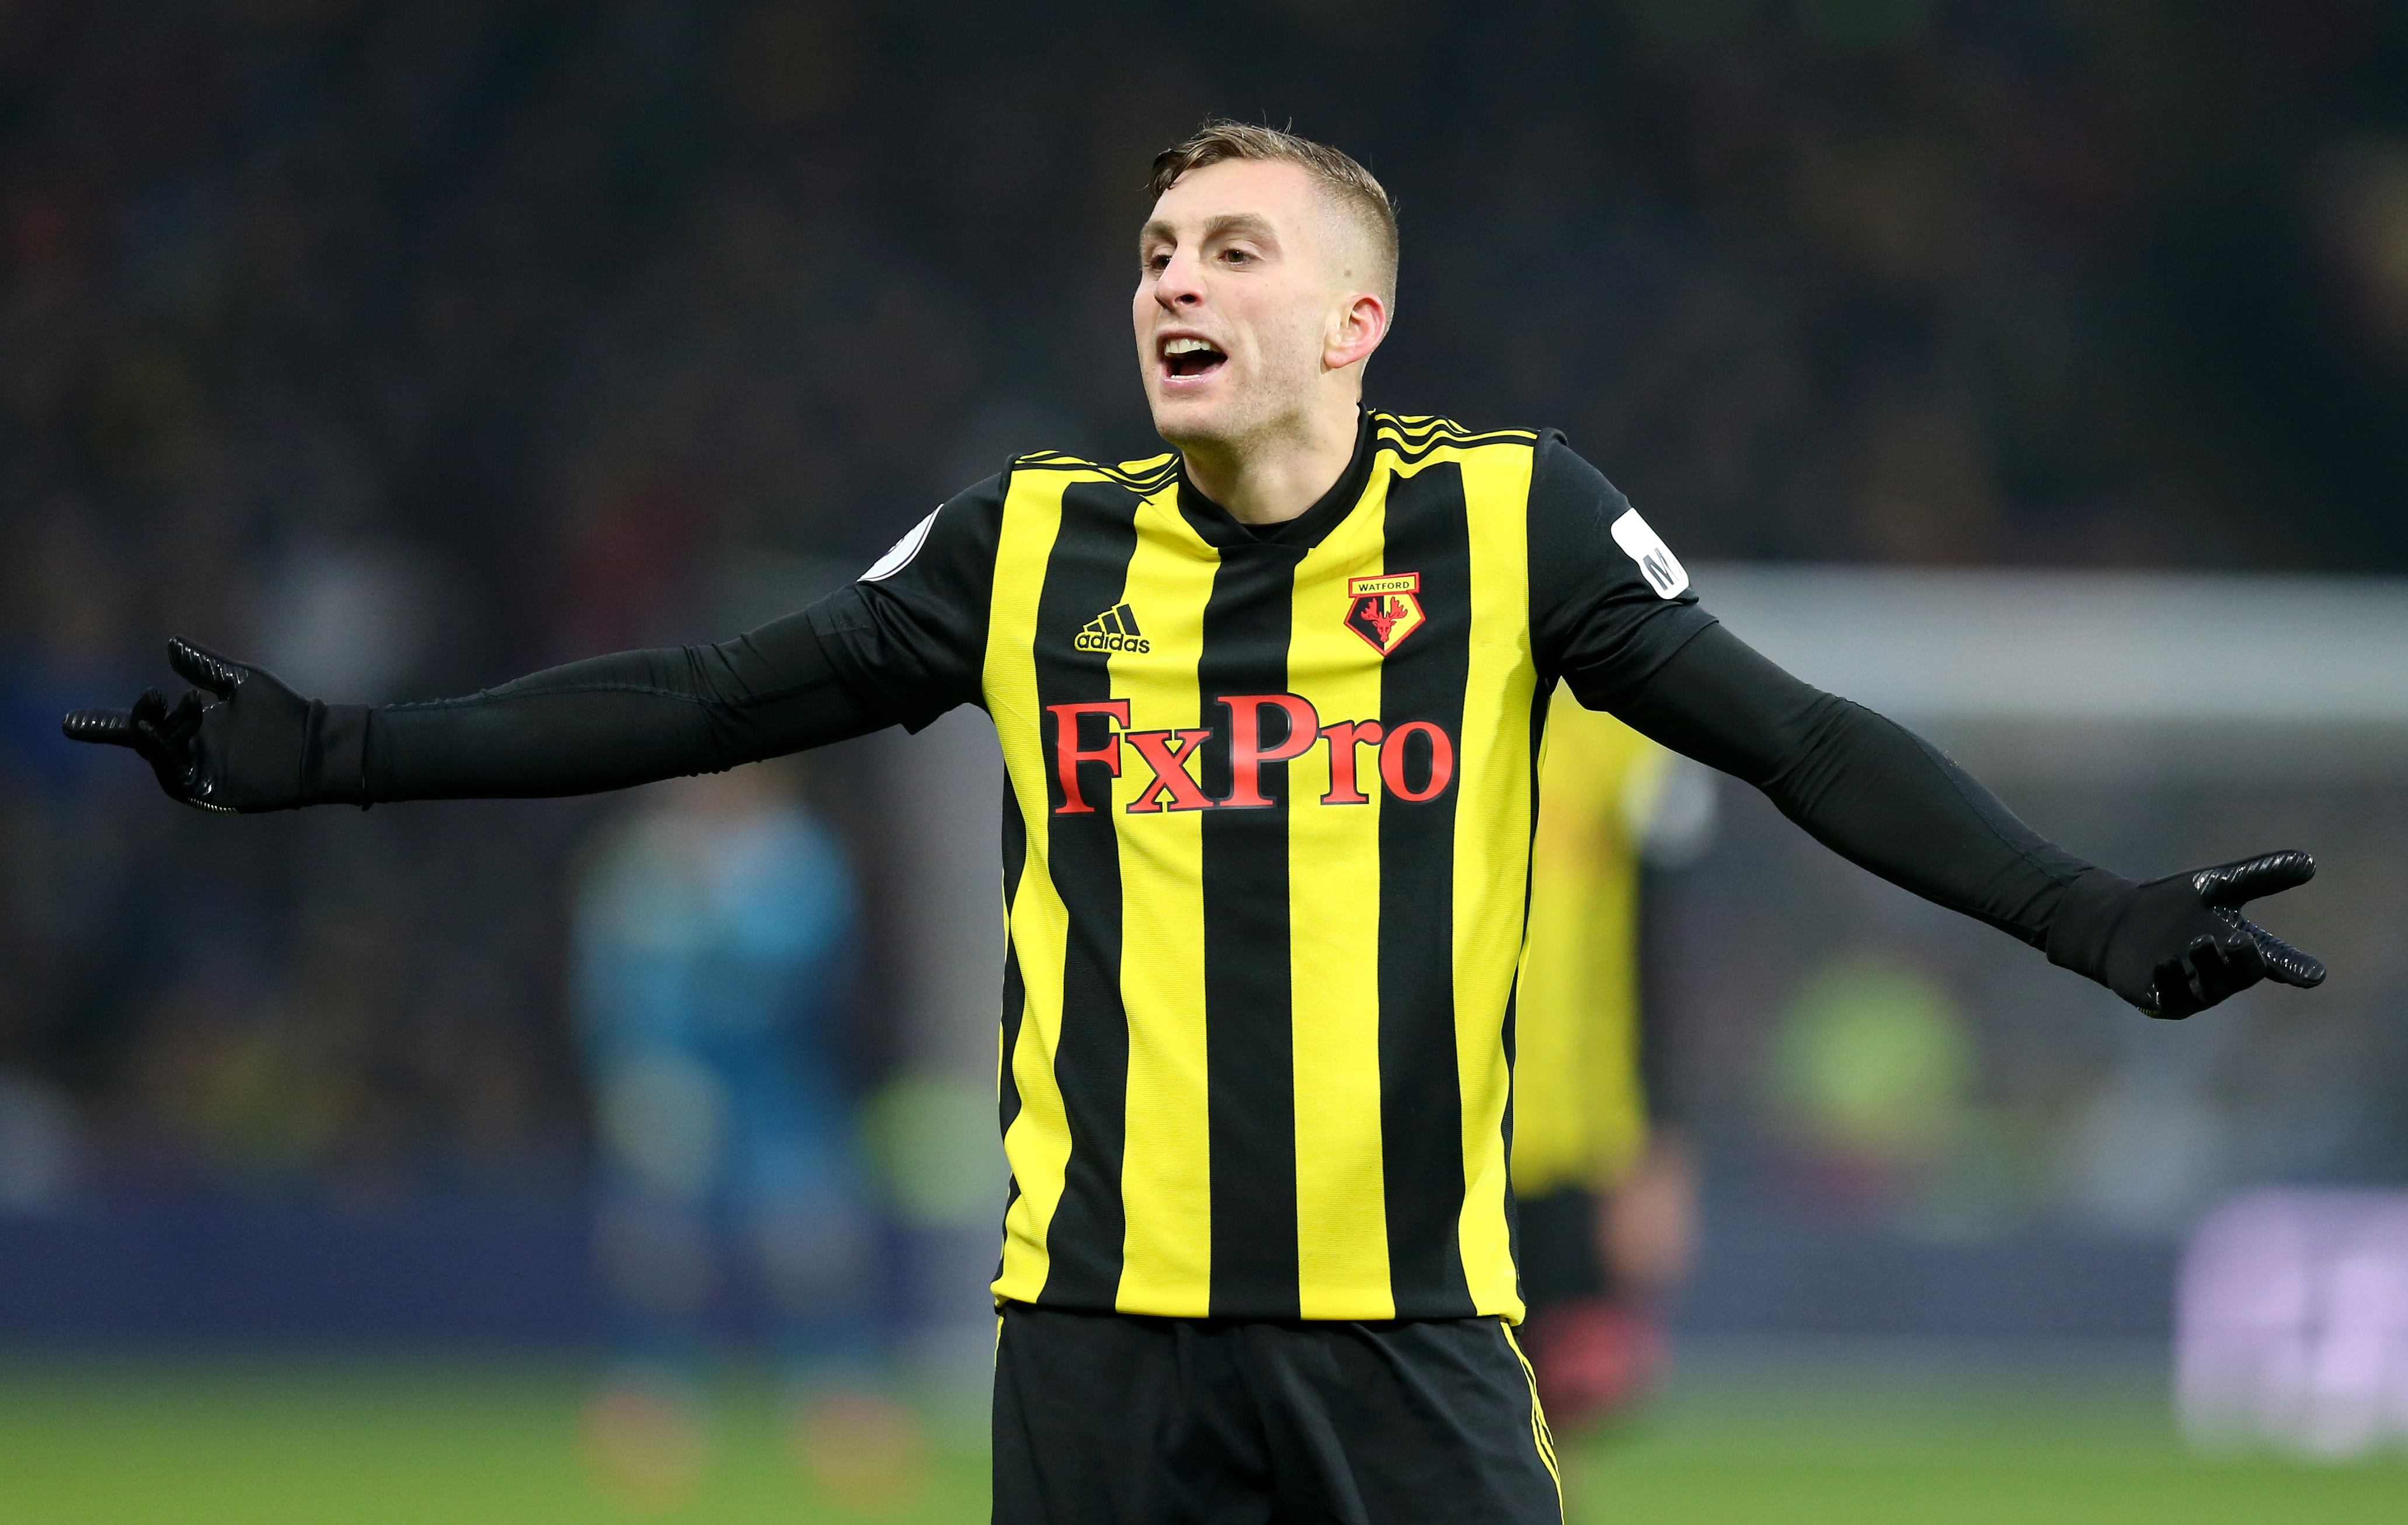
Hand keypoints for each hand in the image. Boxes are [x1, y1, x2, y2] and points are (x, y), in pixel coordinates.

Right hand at [62, 637, 324, 811]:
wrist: (315, 741)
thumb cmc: (283, 712)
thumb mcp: (239, 681)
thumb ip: (203, 667)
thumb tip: (170, 643)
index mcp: (190, 728)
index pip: (142, 724)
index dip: (104, 723)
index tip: (68, 721)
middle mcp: (188, 752)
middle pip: (144, 738)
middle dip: (139, 718)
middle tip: (150, 698)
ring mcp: (196, 773)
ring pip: (157, 756)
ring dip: (153, 734)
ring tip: (154, 713)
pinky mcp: (208, 790)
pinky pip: (175, 775)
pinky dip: (166, 755)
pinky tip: (171, 735)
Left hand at [2060, 851, 2325, 1018]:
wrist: (2121, 921)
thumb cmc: (2176, 906)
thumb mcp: (2218, 886)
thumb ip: (2259, 876)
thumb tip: (2309, 861)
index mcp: (2241, 948)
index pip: (2276, 961)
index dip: (2295, 968)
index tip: (2315, 975)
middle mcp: (2222, 974)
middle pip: (2243, 975)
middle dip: (2245, 960)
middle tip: (2242, 940)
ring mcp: (2192, 989)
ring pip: (2208, 986)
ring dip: (2207, 965)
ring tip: (2201, 941)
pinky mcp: (2160, 997)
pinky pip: (2170, 994)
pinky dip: (2170, 978)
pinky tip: (2165, 961)